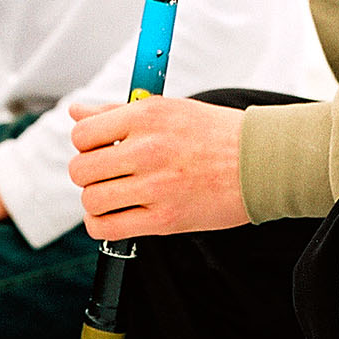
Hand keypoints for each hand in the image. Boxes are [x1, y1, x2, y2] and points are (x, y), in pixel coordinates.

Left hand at [67, 97, 248, 238]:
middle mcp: (147, 148)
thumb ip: (116, 112)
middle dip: (88, 174)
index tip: (99, 150)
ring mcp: (155, 186)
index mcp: (146, 116)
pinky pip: (108, 229)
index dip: (85, 145)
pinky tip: (113, 217)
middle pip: (81, 169)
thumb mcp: (168, 109)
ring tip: (112, 197)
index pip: (82, 134)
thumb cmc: (217, 134)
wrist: (262, 163)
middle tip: (107, 175)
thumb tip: (76, 111)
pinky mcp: (164, 218)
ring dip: (95, 201)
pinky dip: (101, 226)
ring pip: (91, 199)